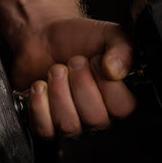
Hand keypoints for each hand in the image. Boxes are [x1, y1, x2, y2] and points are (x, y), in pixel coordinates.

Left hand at [9, 17, 136, 138]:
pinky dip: (39, 104)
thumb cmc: (77, 38)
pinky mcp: (47, 122)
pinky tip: (40, 85)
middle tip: (73, 61)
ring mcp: (72, 121)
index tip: (95, 60)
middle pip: (95, 118)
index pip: (122, 107)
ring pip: (69, 125)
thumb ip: (122, 48)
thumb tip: (116, 70)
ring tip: (56, 70)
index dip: (106, 82)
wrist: (43, 35)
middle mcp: (97, 113)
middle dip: (79, 83)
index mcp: (117, 97)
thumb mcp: (108, 34)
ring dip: (58, 91)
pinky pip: (45, 128)